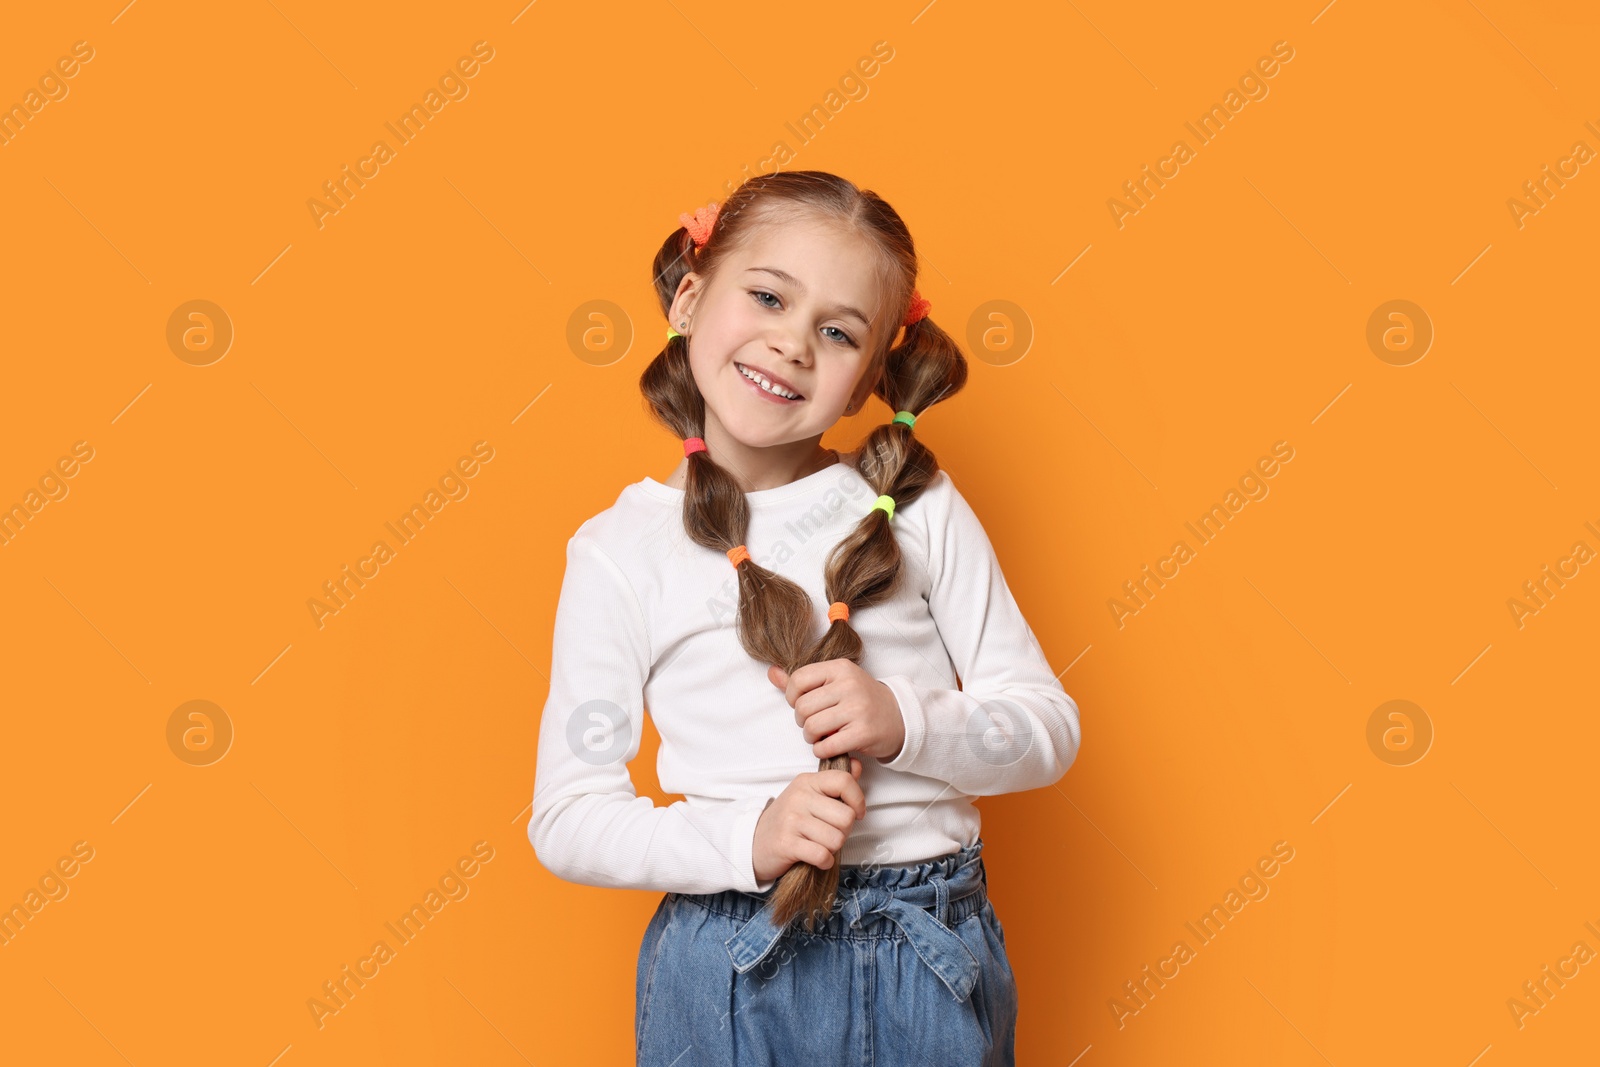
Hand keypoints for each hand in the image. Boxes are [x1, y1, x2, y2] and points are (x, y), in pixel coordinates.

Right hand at [752, 758, 864, 882]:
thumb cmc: (789, 820)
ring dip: (833, 848)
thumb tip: (857, 765)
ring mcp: (791, 820)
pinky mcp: (786, 843)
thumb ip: (835, 783)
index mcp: (807, 782)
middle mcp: (799, 797)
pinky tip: (817, 858)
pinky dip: (824, 861)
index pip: (843, 781)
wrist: (755, 842)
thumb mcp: (809, 795)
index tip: (857, 813)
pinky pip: (822, 855)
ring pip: (836, 839)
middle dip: (845, 831)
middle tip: (830, 833)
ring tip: (820, 844)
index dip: (858, 800)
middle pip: (846, 817)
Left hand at [768, 659, 906, 761]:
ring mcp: (857, 708)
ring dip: (810, 737)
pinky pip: (826, 746)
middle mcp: (849, 685)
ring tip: (821, 735)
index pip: (798, 679)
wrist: (898, 717)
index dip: (792, 697)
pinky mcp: (863, 732)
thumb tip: (771, 673)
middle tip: (813, 724)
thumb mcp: (836, 682)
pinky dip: (821, 750)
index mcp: (840, 668)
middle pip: (803, 707)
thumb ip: (803, 680)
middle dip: (802, 721)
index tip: (803, 704)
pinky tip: (829, 746)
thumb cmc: (861, 699)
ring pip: (812, 727)